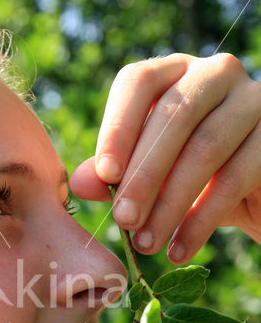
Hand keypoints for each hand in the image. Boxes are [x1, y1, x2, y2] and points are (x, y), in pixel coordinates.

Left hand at [70, 53, 260, 262]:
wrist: (254, 195)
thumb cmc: (193, 178)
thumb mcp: (151, 175)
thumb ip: (114, 175)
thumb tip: (79, 184)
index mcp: (174, 72)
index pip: (139, 82)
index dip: (118, 126)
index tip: (105, 175)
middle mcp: (215, 73)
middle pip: (172, 115)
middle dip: (143, 175)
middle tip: (123, 221)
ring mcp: (253, 100)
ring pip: (205, 148)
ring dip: (169, 204)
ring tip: (147, 244)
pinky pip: (235, 178)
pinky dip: (202, 220)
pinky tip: (179, 250)